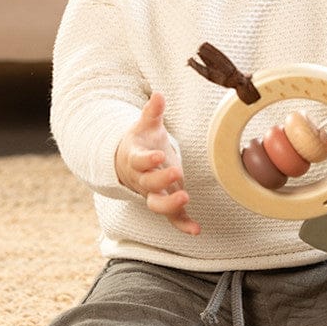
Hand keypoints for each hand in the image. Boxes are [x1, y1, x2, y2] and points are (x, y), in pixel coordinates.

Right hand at [114, 93, 199, 235]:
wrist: (129, 164)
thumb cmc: (141, 143)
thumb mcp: (146, 126)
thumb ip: (152, 112)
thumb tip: (158, 95)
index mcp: (136, 160)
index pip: (139, 161)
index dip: (147, 160)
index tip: (159, 155)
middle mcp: (142, 180)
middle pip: (148, 185)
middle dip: (162, 181)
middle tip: (177, 173)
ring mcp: (153, 194)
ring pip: (157, 205)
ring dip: (170, 204)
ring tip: (185, 198)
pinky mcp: (165, 203)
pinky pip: (172, 218)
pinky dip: (183, 225)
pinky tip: (196, 230)